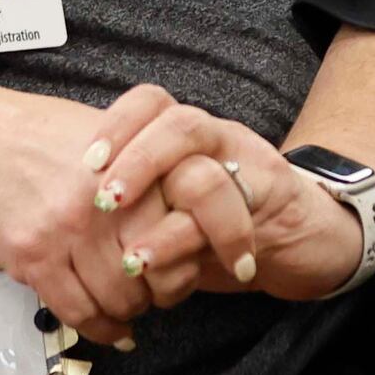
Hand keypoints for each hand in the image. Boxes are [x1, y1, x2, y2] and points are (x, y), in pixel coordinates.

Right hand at [0, 84, 170, 351]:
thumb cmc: (45, 137)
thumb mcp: (113, 137)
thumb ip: (154, 173)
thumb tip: (190, 223)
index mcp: (137, 169)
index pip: (183, 237)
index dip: (186, 263)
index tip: (180, 270)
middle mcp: (108, 202)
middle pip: (154, 274)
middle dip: (158, 294)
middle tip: (153, 295)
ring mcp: (69, 231)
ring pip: (117, 298)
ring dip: (126, 312)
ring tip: (125, 306)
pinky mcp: (35, 256)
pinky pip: (77, 310)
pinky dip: (97, 328)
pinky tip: (105, 326)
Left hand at [84, 88, 369, 305]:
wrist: (306, 236)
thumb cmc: (225, 222)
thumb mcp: (171, 209)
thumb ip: (130, 208)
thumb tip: (67, 225)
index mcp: (188, 134)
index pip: (151, 102)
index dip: (116, 125)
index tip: (85, 163)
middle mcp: (219, 141)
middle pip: (179, 124)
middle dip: (137, 162)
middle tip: (104, 202)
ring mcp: (250, 168)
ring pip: (208, 173)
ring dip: (168, 219)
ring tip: (132, 256)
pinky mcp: (274, 203)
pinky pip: (232, 218)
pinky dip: (192, 250)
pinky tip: (165, 272)